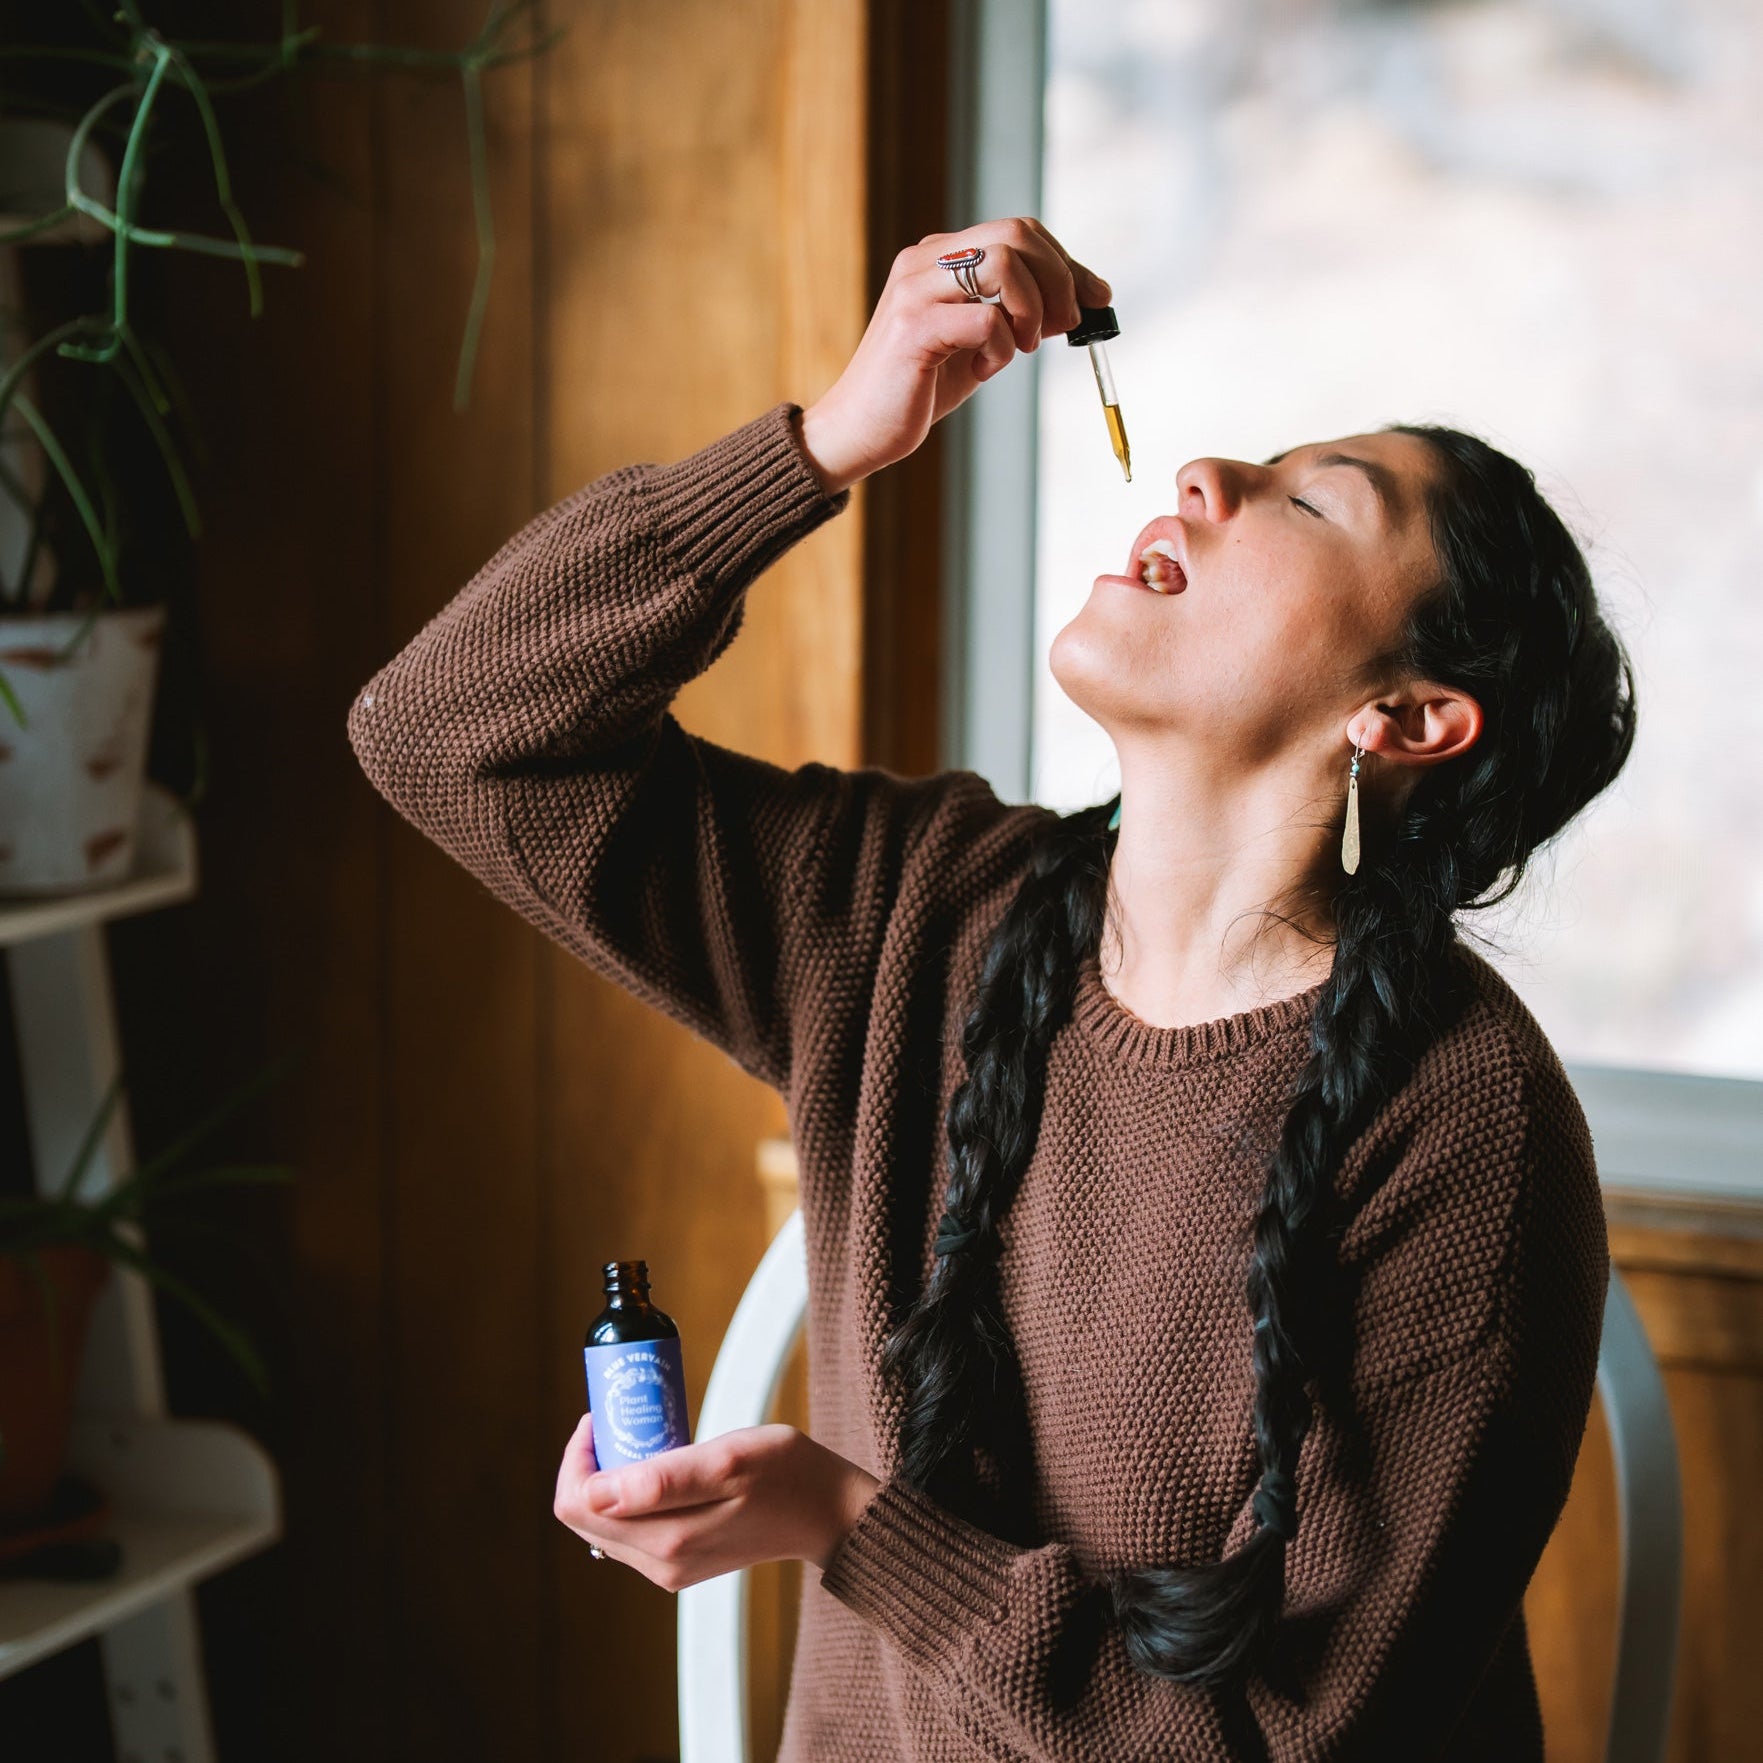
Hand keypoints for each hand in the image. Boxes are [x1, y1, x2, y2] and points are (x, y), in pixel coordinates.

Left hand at [553, 1412, 880, 1590]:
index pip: (577, 1505)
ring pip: (605, 1522)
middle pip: (585, 1515)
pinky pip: (632, 1529)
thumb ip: (662, 1481)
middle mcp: (660, 1564)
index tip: (602, 1415)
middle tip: (622, 1419)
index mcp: (666, 1540)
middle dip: (591, 1464)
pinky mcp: (681, 1563)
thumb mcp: (728, 1461)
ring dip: (610, 1478)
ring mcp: (670, 1567)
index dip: (577, 1456)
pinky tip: (660, 1465)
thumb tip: (595, 1493)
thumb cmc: (787, 1474)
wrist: (828, 1512)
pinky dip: (632, 1494)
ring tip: (644, 1437)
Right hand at [798, 216, 1111, 495]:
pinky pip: (986, 320)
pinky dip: (1001, 350)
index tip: (1096, 298)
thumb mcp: (978, 343)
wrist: (859, 431)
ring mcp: (916, 290)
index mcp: (940, 256)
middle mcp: (925, 261)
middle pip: (1017, 234)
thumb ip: (1015, 315)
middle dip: (1060, 280)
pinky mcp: (914, 328)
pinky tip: (983, 371)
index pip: (1019, 232)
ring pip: (1004, 263)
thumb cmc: (918, 388)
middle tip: (1065, 327)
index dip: (1067, 263)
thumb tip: (1077, 301)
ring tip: (1019, 349)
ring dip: (1032, 310)